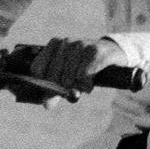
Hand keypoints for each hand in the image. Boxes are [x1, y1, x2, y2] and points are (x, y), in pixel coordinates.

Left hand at [1, 35, 115, 100]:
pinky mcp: (94, 52)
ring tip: (84, 82)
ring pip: (68, 79)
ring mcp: (79, 45)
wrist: (112, 52)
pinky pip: (82, 77)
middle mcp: (65, 42)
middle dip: (63, 88)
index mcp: (54, 44)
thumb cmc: (85, 65)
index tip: (54, 89)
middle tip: (74, 87)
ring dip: (77, 87)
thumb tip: (47, 105)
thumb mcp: (67, 75)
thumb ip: (55, 90)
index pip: (37, 69)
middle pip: (52, 77)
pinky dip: (86, 86)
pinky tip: (90, 83)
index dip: (44, 84)